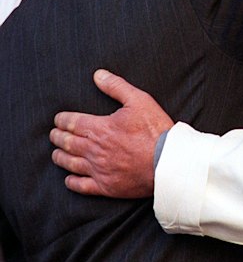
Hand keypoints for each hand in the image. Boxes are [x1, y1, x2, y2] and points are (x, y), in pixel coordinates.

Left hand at [50, 69, 173, 197]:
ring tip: (56, 154)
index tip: (58, 120)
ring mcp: (99, 169)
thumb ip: (116, 87)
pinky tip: (69, 179)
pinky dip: (72, 182)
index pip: (72, 123)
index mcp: (100, 128)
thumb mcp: (139, 100)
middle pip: (67, 143)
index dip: (62, 120)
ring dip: (60, 157)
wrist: (168, 162)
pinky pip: (82, 186)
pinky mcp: (107, 186)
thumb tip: (98, 75)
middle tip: (54, 135)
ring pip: (71, 164)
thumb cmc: (155, 130)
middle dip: (58, 137)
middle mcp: (95, 150)